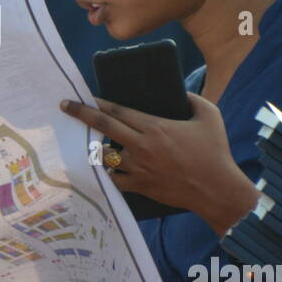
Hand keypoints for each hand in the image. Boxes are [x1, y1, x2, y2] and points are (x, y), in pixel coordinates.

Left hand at [61, 93, 259, 233]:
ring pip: (104, 155)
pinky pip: (114, 180)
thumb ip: (193, 98)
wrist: (217, 189)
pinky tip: (100, 169)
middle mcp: (142, 146)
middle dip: (82, 114)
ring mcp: (138, 167)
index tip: (84, 96)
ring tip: (84, 141)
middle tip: (65, 106)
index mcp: (155, 127)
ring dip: (93, 146)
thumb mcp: (209, 115)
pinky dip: (106, 174)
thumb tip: (181, 91)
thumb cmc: (215, 151)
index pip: (118, 110)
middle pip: (104, 126)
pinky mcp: (140, 186)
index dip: (99, 102)